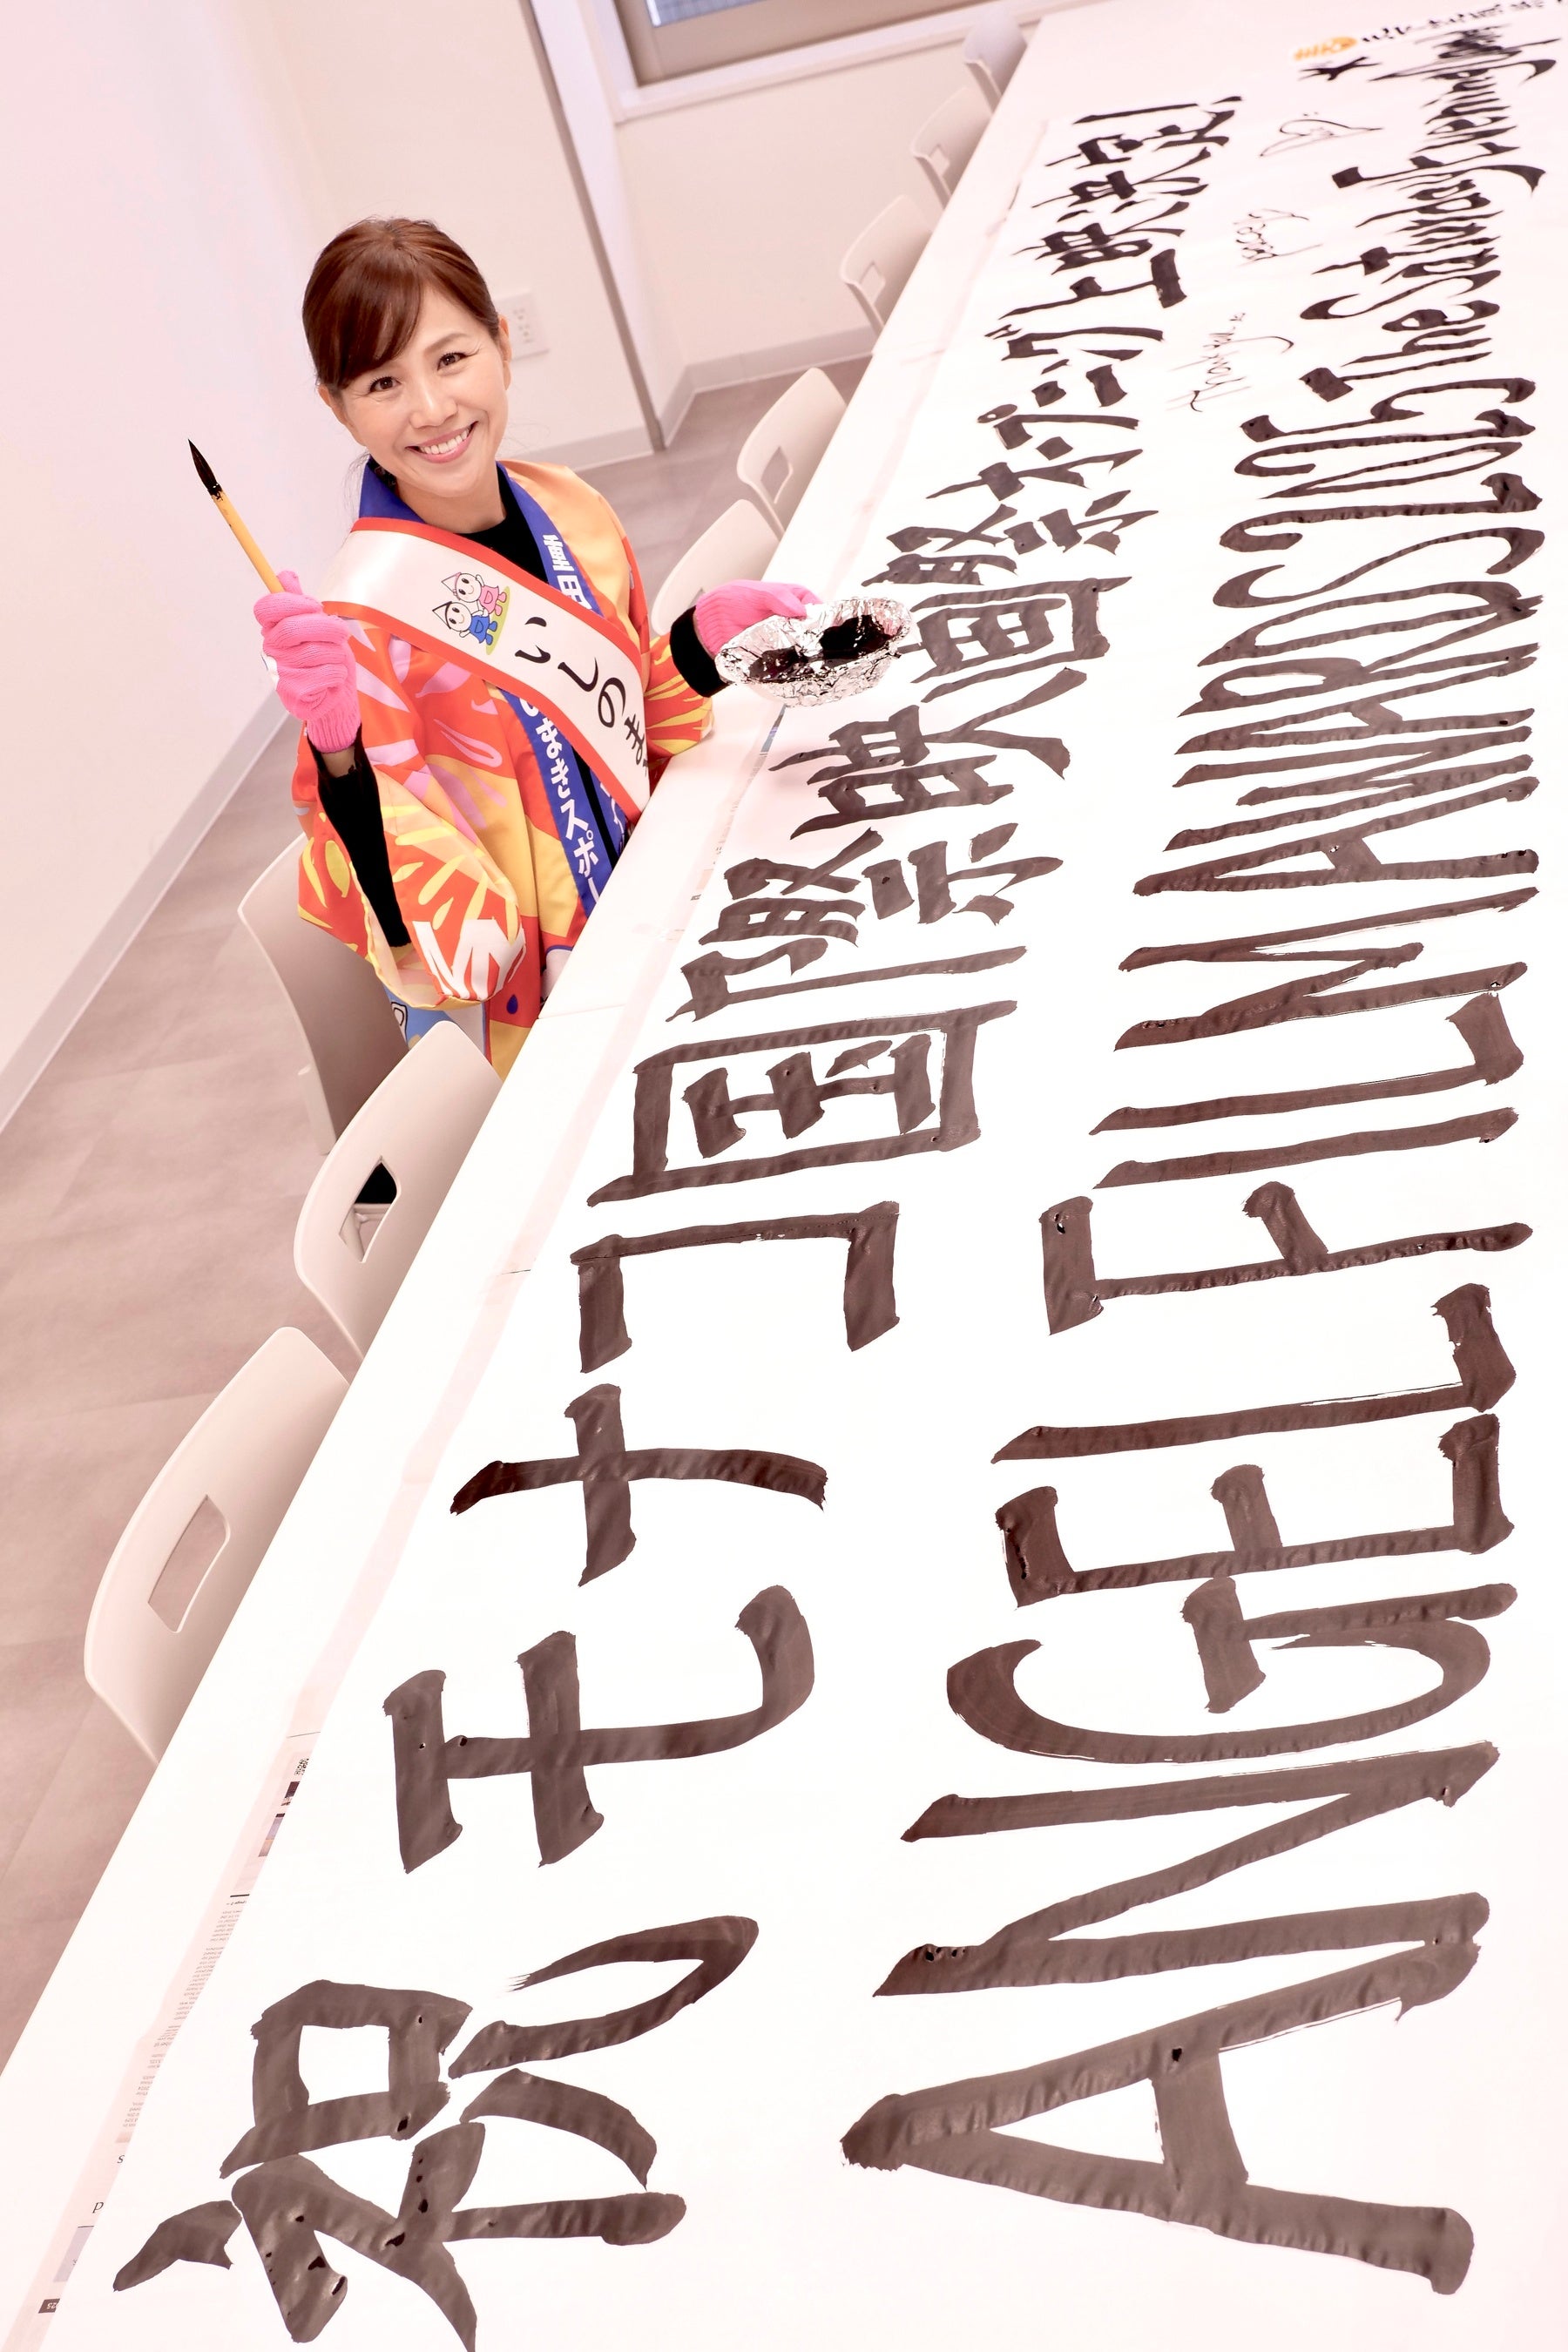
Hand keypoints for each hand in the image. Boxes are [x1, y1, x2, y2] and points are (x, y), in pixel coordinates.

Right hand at [254, 569, 359, 751]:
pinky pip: (324, 674)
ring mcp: (280, 673)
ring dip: (335, 654)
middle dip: (325, 628)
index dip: (292, 603)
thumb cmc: (326, 658)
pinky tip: (334, 678)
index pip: (266, 608)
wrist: (337, 695)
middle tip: (341, 633)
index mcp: (272, 629)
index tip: (314, 607)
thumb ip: (301, 603)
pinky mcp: (294, 694)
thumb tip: (285, 575)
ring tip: (335, 659)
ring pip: (315, 652)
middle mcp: (271, 650)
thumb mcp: (317, 625)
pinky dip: (338, 674)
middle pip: (293, 628)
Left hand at [692, 579, 817, 656]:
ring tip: (805, 659)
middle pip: (814, 632)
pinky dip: (791, 666)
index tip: (826, 628)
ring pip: (804, 649)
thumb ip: (779, 598)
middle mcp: (793, 621)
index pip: (818, 608)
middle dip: (816, 640)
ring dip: (805, 655)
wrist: (713, 623)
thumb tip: (800, 611)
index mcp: (794, 600)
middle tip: (815, 646)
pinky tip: (792, 668)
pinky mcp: (777, 656)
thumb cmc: (735, 601)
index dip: (825, 618)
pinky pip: (789, 662)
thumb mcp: (759, 593)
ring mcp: (786, 640)